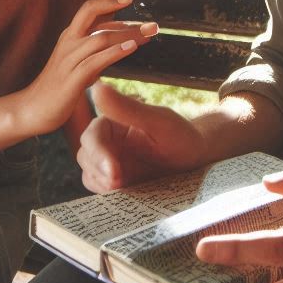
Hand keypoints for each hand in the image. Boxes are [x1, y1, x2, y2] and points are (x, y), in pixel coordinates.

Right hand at [20, 0, 157, 136]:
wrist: (33, 109)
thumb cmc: (61, 84)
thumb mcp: (80, 60)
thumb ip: (98, 45)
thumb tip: (122, 31)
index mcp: (70, 36)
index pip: (89, 9)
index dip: (109, 1)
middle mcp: (68, 43)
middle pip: (93, 16)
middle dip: (124, 17)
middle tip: (153, 24)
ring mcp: (68, 60)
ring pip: (99, 38)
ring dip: (127, 35)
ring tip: (148, 36)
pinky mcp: (71, 79)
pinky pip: (94, 61)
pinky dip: (114, 52)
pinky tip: (130, 48)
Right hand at [77, 84, 207, 191]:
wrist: (197, 160)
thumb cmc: (180, 135)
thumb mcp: (158, 121)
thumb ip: (128, 108)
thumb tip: (97, 86)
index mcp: (113, 122)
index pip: (92, 136)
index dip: (98, 154)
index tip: (113, 171)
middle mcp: (108, 142)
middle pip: (86, 156)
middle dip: (99, 171)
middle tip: (118, 183)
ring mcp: (111, 163)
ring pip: (90, 175)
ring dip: (102, 184)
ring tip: (124, 189)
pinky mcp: (117, 182)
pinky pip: (102, 190)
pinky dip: (109, 195)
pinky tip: (126, 196)